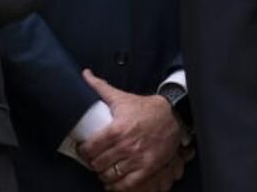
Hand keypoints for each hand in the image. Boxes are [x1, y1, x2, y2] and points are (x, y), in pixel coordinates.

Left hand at [79, 69, 180, 191]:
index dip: (83, 151)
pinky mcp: (147, 168)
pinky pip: (126, 184)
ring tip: (103, 169)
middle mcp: (125, 146)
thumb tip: (85, 75)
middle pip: (98, 163)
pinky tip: (113, 182)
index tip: (83, 150)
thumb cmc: (146, 108)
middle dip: (93, 162)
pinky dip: (116, 186)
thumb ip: (100, 87)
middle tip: (93, 159)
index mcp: (116, 130)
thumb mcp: (122, 97)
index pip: (90, 149)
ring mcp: (137, 159)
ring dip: (103, 174)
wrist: (172, 116)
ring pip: (110, 175)